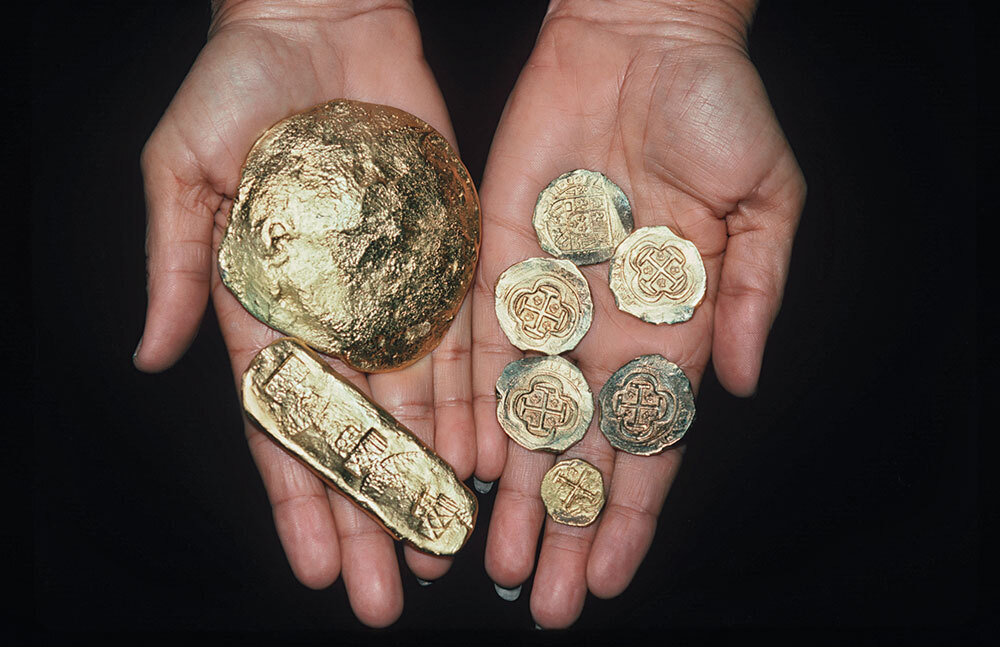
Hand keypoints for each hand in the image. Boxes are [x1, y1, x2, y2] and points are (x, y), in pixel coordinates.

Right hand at [134, 0, 475, 625]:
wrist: (320, 24)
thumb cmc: (236, 86)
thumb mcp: (182, 170)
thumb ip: (176, 262)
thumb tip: (146, 353)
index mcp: (263, 307)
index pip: (281, 423)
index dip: (298, 499)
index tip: (317, 568)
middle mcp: (333, 315)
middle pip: (354, 435)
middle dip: (370, 513)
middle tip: (389, 593)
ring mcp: (392, 293)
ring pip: (414, 406)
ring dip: (428, 478)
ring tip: (447, 547)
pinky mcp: (445, 260)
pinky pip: (462, 342)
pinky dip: (471, 404)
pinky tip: (484, 462)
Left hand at [472, 0, 805, 627]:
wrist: (641, 35)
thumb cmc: (717, 105)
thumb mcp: (766, 200)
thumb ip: (753, 294)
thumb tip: (739, 382)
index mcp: (670, 321)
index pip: (649, 439)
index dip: (632, 511)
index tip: (611, 575)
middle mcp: (603, 324)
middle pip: (580, 444)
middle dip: (564, 523)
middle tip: (543, 599)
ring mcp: (545, 296)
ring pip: (521, 412)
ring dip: (510, 489)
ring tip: (493, 560)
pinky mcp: (492, 259)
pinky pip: (476, 345)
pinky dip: (467, 407)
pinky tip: (459, 468)